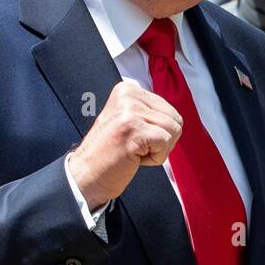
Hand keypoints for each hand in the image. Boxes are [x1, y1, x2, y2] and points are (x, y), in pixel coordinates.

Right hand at [67, 81, 182, 209]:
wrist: (86, 175)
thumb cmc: (111, 153)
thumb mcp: (129, 120)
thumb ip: (150, 113)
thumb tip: (178, 118)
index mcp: (128, 89)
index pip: (169, 110)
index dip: (158, 131)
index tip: (133, 137)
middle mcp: (129, 95)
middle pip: (175, 119)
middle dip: (162, 140)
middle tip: (135, 146)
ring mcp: (130, 111)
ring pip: (173, 131)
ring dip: (158, 150)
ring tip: (133, 150)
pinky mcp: (135, 129)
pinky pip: (166, 143)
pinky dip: (156, 158)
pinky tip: (134, 157)